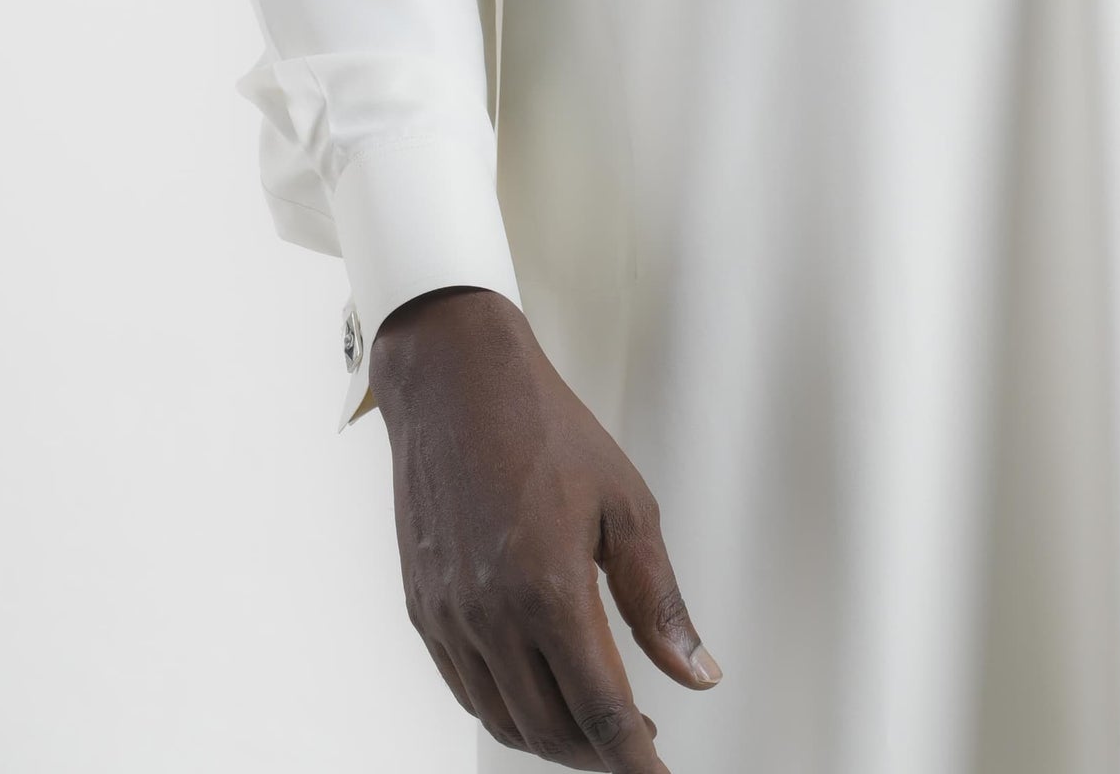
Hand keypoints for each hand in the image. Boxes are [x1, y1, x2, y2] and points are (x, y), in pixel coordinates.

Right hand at [369, 286, 719, 768]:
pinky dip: (507, 711)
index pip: (602, 712)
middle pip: (553, 730)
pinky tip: (538, 691)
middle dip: (601, 753)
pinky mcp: (423, 610)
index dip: (636, 761)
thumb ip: (660, 602)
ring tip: (596, 722)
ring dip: (555, 738)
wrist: (456, 382)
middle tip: (639, 743)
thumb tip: (696, 673)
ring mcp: (449, 618)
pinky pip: (467, 690)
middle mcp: (491, 616)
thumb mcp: (627, 505)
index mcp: (549, 590)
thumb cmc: (545, 428)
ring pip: (506, 721)